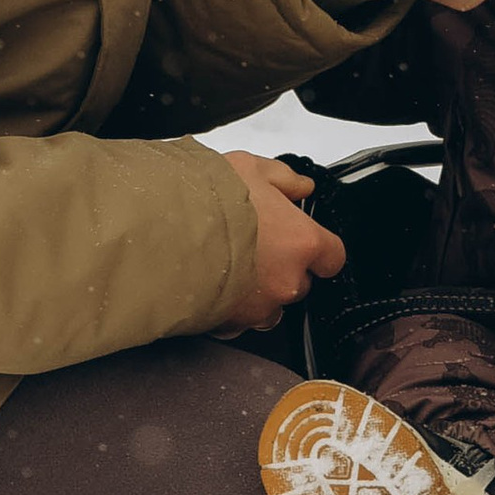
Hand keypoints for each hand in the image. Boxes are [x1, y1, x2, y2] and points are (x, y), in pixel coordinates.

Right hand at [210, 151, 346, 333]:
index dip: (318, 249)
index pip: (333, 257)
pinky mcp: (231, 326)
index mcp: (301, 242)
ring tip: (229, 269)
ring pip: (270, 308)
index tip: (304, 242)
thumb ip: (283, 178)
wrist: (161, 235)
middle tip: (253, 248)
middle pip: (300, 283)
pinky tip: (210, 286)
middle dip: (282, 269)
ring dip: (257, 294)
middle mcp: (287, 281)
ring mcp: (259, 307)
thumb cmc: (205, 202)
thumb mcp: (249, 168)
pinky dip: (228, 310)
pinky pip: (238, 323)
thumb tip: (301, 187)